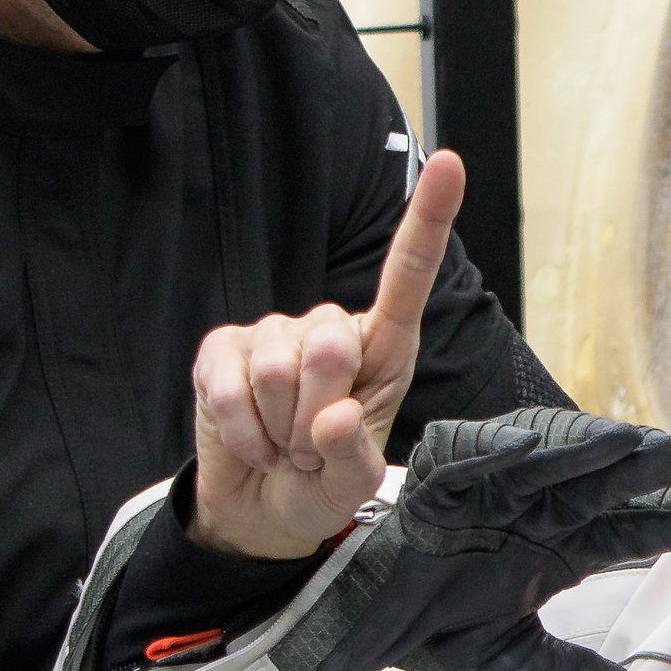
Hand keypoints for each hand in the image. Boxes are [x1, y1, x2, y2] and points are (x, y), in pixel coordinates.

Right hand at [190, 149, 466, 558]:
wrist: (262, 507)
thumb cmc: (323, 482)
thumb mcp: (354, 482)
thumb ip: (354, 455)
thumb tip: (333, 418)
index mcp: (382, 347)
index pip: (407, 277)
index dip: (428, 219)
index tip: (450, 164)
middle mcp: (329, 329)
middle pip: (329, 346)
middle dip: (318, 414)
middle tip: (313, 446)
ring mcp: (272, 334)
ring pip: (275, 371)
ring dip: (279, 430)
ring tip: (285, 445)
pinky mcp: (220, 350)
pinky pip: (228, 388)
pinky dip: (243, 433)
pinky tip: (253, 444)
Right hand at [270, 407, 670, 670]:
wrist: (359, 629)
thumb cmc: (434, 628)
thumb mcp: (508, 661)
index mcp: (555, 544)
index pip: (624, 528)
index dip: (668, 521)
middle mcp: (528, 509)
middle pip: (595, 481)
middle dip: (640, 467)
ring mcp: (483, 492)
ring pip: (542, 459)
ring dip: (581, 446)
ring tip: (624, 442)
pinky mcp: (432, 486)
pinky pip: (461, 460)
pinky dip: (489, 452)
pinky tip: (524, 448)